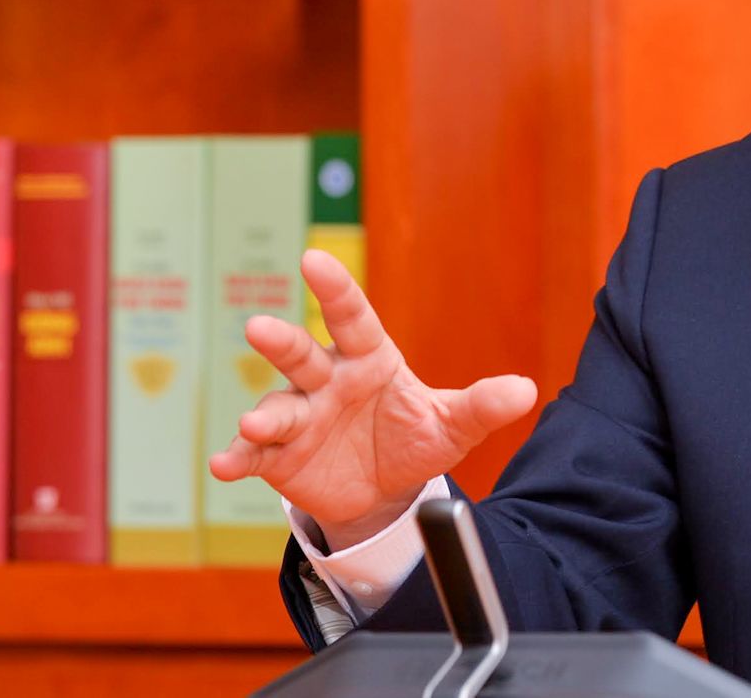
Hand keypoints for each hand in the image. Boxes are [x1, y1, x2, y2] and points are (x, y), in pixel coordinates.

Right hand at [206, 248, 538, 549]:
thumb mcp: (451, 425)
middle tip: (260, 327)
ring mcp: (299, 416)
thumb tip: (526, 392)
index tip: (314, 259)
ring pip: (276, 407)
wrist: (382, 490)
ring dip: (262, 415)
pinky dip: (238, 457)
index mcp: (368, 359)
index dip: (334, 289)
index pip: (352, 317)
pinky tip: (223, 466)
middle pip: (301, 355)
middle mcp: (326, 380)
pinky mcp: (277, 456)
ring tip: (255, 425)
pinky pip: (254, 453)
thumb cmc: (412, 439)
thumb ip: (482, 406)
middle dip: (281, 341)